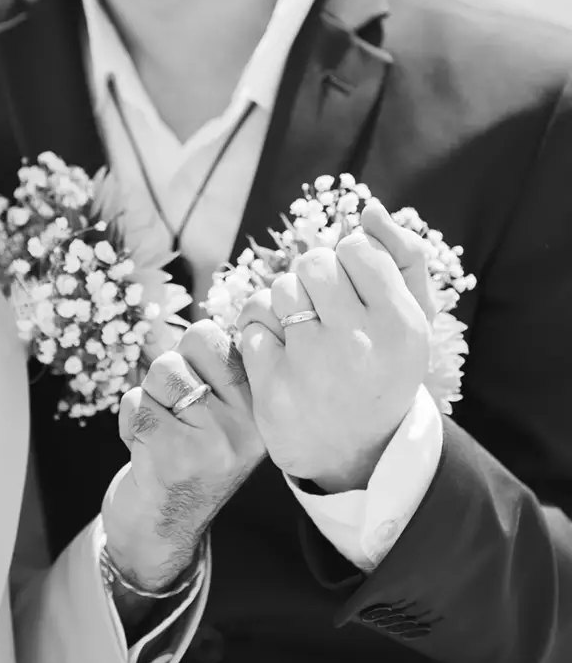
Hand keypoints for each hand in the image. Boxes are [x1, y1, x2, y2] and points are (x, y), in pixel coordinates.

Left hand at [102, 320, 264, 591]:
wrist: (160, 533)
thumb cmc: (185, 457)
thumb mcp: (220, 416)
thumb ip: (220, 370)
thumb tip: (204, 319)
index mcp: (264, 409)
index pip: (228, 333)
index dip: (199, 345)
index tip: (199, 376)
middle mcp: (250, 425)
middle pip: (195, 340)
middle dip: (172, 369)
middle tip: (179, 413)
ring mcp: (215, 442)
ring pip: (163, 371)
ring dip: (149, 397)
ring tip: (163, 432)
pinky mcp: (174, 456)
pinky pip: (137, 402)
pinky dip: (130, 421)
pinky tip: (146, 451)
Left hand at [237, 201, 430, 493]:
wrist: (357, 452)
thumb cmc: (384, 368)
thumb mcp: (412, 319)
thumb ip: (402, 258)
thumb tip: (372, 210)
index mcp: (400, 324)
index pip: (356, 248)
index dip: (347, 261)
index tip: (352, 288)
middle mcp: (358, 343)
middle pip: (312, 263)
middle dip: (312, 279)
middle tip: (323, 310)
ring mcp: (312, 367)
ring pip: (277, 291)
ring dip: (283, 305)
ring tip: (303, 333)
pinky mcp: (273, 388)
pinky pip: (251, 326)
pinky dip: (260, 336)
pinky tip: (281, 357)